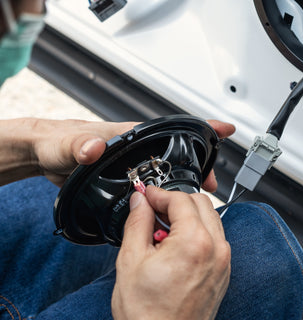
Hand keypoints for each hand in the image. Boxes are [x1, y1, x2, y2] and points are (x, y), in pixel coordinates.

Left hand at [31, 118, 233, 187]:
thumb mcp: (67, 144)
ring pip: (168, 172)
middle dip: (200, 165)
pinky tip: (169, 208)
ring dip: (185, 183)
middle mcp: (136, 149)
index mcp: (131, 136)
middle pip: (177, 154)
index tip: (224, 129)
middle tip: (210, 183)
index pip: (172, 129)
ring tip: (196, 198)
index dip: (201, 128)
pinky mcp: (126, 179)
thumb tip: (95, 147)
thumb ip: (80, 145)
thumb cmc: (56, 142)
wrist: (45, 156)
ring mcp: (133, 164)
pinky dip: (166, 195)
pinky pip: (153, 186)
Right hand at [112, 186, 230, 319]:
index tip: (145, 195)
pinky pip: (215, 238)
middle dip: (175, 201)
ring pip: (210, 218)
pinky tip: (175, 247)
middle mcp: (216, 248)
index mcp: (194, 242)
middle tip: (152, 211)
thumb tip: (139, 201)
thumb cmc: (147, 313)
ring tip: (162, 232)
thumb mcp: (131, 261)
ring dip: (187, 216)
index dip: (158, 193)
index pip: (180, 199)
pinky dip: (197, 232)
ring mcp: (223, 261)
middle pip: (200, 202)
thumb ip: (136, 222)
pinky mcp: (223, 271)